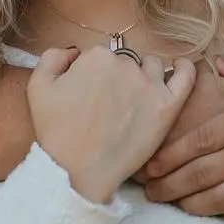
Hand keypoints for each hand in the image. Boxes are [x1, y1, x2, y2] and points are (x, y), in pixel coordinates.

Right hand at [28, 47, 195, 203]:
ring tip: (133, 101)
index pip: (101, 55)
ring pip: (151, 67)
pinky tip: (180, 67)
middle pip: (126, 61)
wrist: (76, 171)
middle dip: (117, 77)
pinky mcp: (167, 107)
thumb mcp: (37, 86)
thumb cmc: (55, 132)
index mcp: (96, 56)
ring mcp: (149, 85)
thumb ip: (53, 57)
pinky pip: (186, 77)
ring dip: (144, 76)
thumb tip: (74, 52)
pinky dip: (185, 68)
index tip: (90, 96)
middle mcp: (125, 64)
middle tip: (108, 106)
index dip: (94, 76)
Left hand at [138, 60, 223, 222]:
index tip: (150, 165)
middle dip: (171, 184)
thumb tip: (219, 66)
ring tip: (171, 204)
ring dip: (191, 204)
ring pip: (223, 197)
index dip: (172, 155)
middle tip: (149, 192)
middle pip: (204, 172)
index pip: (202, 140)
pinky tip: (212, 215)